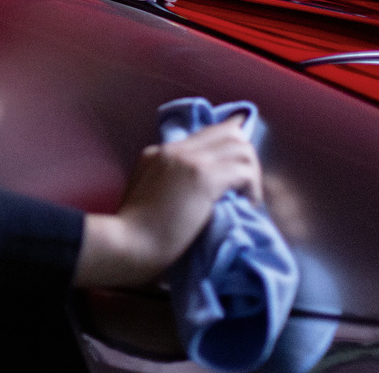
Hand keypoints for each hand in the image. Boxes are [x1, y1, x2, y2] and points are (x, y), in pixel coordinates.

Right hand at [73, 115, 260, 288]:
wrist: (126, 244)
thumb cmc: (132, 235)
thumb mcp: (145, 196)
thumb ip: (167, 183)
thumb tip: (198, 191)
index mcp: (158, 153)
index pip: (205, 134)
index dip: (229, 144)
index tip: (242, 161)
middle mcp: (174, 149)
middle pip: (227, 133)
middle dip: (246, 156)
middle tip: (248, 185)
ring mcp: (188, 160)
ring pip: (240, 147)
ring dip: (252, 172)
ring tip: (249, 197)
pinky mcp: (202, 177)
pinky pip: (243, 171)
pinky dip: (252, 187)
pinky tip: (249, 205)